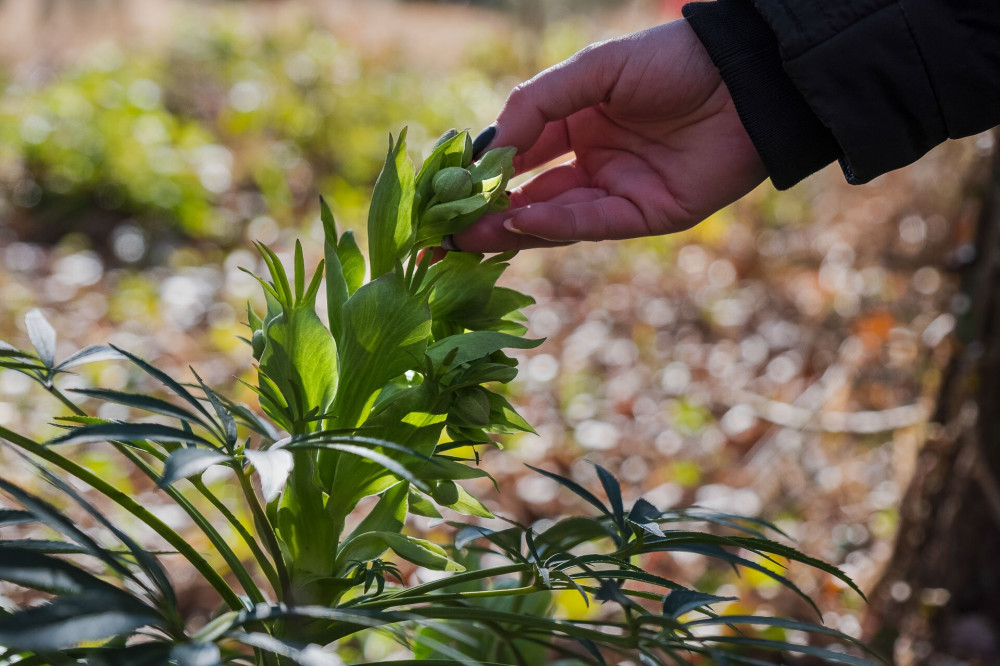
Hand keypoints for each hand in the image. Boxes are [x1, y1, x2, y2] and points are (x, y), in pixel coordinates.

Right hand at [451, 19, 766, 252]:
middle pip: (529, 196)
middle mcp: (592, 163)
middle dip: (486, 215)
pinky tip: (520, 219)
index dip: (482, 173)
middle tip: (442, 234)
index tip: (445, 188)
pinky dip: (554, 223)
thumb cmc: (671, 61)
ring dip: (510, 227)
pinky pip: (591, 223)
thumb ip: (539, 102)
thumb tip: (490, 145)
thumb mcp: (593, 69)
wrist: (744, 77)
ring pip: (553, 218)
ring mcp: (617, 192)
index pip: (519, 157)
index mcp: (577, 125)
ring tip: (467, 236)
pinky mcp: (645, 216)